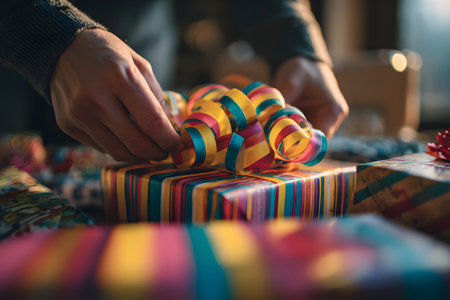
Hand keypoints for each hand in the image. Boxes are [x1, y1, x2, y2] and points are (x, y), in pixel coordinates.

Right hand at [50, 29, 181, 161]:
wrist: (61, 48)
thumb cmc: (108, 55)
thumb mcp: (139, 64)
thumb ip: (156, 97)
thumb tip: (171, 128)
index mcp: (120, 78)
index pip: (152, 122)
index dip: (169, 140)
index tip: (178, 145)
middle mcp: (96, 99)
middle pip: (136, 144)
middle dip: (158, 153)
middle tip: (166, 152)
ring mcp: (79, 114)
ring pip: (118, 152)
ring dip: (139, 156)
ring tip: (149, 148)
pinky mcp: (67, 125)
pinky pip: (101, 147)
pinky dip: (118, 147)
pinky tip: (124, 137)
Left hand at [273, 56, 347, 139]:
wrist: (302, 60)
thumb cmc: (301, 68)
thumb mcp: (291, 82)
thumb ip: (282, 103)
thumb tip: (266, 120)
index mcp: (333, 111)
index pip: (320, 140)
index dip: (302, 147)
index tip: (282, 149)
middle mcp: (328, 120)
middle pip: (311, 143)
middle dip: (292, 146)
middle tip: (271, 146)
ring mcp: (317, 122)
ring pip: (303, 140)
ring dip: (287, 141)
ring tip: (269, 141)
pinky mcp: (306, 122)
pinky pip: (296, 134)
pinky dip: (284, 134)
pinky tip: (270, 134)